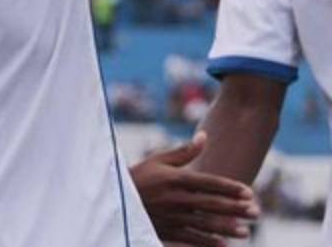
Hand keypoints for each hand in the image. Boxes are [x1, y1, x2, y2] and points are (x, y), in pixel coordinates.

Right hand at [131, 132, 257, 246]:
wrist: (114, 197)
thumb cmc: (139, 175)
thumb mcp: (158, 160)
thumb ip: (184, 151)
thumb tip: (204, 136)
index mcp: (174, 178)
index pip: (208, 182)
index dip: (230, 188)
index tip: (249, 192)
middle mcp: (175, 197)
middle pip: (211, 204)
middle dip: (235, 209)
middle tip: (256, 212)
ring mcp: (170, 215)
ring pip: (204, 224)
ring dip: (226, 228)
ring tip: (246, 232)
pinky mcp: (165, 230)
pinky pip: (190, 238)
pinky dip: (206, 242)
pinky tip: (223, 244)